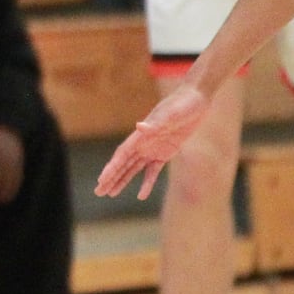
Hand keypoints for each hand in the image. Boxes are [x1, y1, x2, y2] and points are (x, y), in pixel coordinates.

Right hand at [95, 84, 209, 199]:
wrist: (196, 98)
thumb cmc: (182, 103)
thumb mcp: (171, 113)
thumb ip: (156, 122)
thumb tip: (139, 126)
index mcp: (142, 134)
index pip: (123, 154)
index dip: (112, 167)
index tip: (101, 179)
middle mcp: (144, 142)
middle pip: (123, 163)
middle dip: (111, 177)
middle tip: (98, 192)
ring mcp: (153, 148)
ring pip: (134, 168)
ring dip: (123, 180)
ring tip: (111, 193)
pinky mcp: (166, 152)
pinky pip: (153, 171)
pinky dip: (147, 183)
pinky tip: (141, 195)